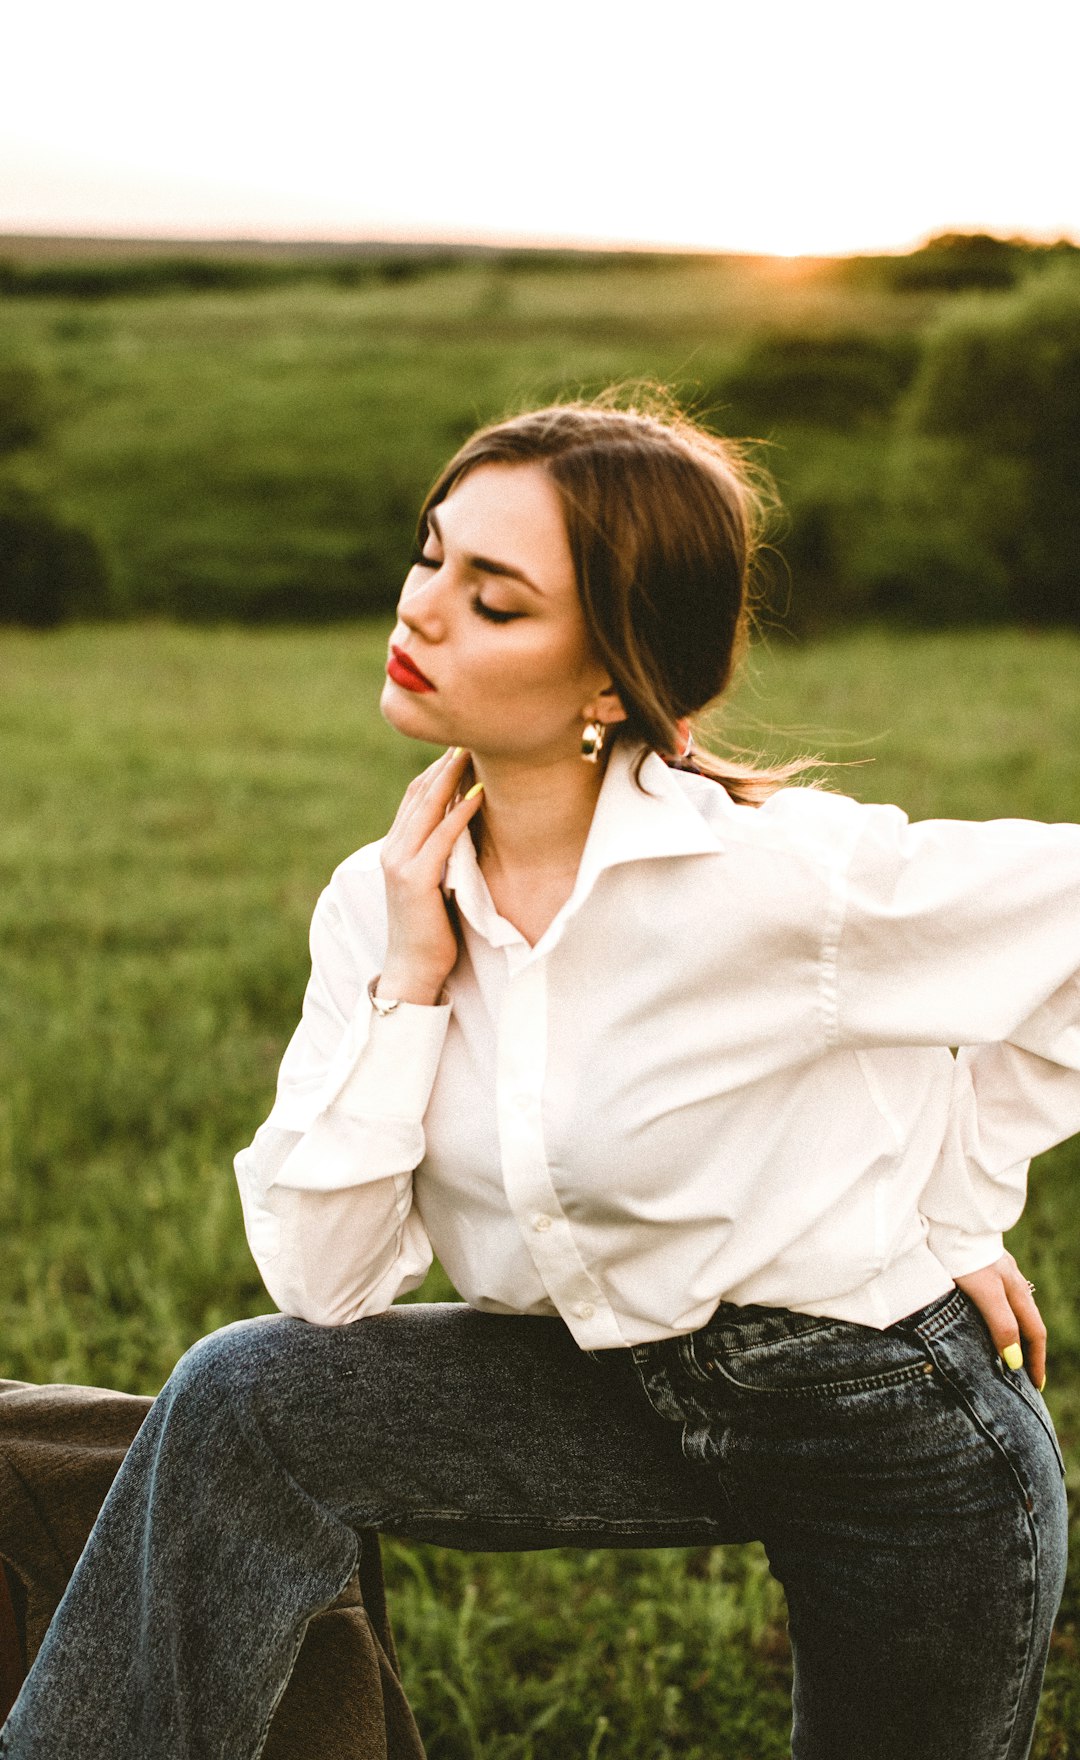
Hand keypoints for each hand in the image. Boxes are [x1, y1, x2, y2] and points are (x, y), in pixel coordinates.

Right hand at [378, 747, 482, 1003]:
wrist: (411, 969)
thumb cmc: (429, 930)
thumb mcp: (431, 884)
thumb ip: (438, 856)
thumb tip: (463, 831)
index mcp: (394, 849)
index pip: (413, 797)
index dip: (436, 770)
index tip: (460, 747)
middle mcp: (392, 850)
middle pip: (419, 794)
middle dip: (445, 764)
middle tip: (469, 735)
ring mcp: (400, 863)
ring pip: (427, 808)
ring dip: (452, 778)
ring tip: (473, 752)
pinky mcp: (416, 879)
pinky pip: (442, 837)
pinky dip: (461, 813)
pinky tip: (479, 794)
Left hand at [955, 1250, 1046, 1389]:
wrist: (946, 1219)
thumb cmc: (964, 1256)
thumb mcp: (986, 1293)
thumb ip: (1001, 1324)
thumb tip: (1015, 1360)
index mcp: (1015, 1289)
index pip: (1034, 1332)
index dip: (1036, 1360)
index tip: (1036, 1385)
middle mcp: (1010, 1280)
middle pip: (1026, 1322)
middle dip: (1029, 1351)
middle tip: (1026, 1377)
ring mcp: (995, 1271)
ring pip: (1011, 1310)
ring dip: (1014, 1334)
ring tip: (1007, 1355)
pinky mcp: (978, 1266)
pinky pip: (995, 1299)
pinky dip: (998, 1318)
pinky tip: (984, 1321)